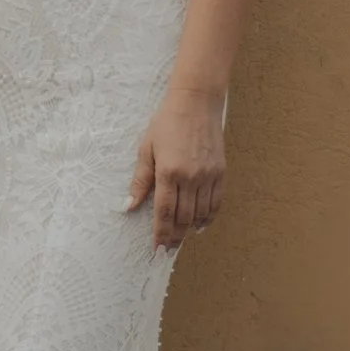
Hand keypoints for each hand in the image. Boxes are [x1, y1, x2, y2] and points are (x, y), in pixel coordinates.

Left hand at [127, 85, 224, 249]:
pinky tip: (200, 224)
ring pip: (200, 213)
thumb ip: (140, 180)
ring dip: (190, 229)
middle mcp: (190, 177)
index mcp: (168, 171)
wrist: (195, 102)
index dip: (160, 233)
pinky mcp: (220, 171)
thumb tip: (129, 205)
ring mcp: (208, 175)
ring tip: (181, 238)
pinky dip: (208, 217)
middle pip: (183, 217)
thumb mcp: (146, 148)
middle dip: (175, 236)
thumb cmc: (166, 122)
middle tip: (168, 248)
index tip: (157, 248)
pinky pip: (216, 202)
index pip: (164, 212)